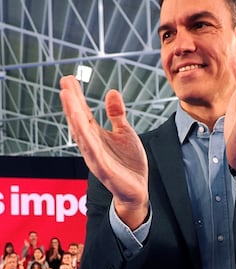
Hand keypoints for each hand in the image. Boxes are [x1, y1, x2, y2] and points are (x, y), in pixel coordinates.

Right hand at [60, 76, 149, 227]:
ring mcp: (95, 157)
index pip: (83, 113)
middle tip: (65, 83)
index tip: (69, 79)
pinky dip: (85, 138)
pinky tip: (80, 124)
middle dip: (71, 102)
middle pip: (78, 121)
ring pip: (81, 134)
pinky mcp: (102, 168)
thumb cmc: (129, 163)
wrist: (138, 188)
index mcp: (97, 136)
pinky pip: (92, 151)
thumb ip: (117, 115)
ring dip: (73, 115)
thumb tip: (111, 92)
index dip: (76, 97)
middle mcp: (92, 145)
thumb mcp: (125, 133)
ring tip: (67, 96)